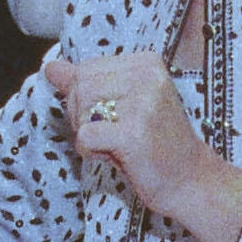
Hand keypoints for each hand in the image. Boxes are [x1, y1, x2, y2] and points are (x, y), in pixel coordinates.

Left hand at [51, 51, 241, 241]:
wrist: (189, 179)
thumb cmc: (156, 143)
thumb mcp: (124, 103)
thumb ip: (87, 82)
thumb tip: (51, 67)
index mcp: (146, 63)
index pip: (86, 70)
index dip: (88, 100)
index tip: (117, 117)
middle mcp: (147, 76)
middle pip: (80, 88)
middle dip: (85, 117)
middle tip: (115, 135)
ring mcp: (142, 103)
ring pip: (80, 111)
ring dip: (89, 135)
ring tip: (118, 145)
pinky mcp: (133, 132)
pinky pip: (85, 136)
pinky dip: (90, 151)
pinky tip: (116, 156)